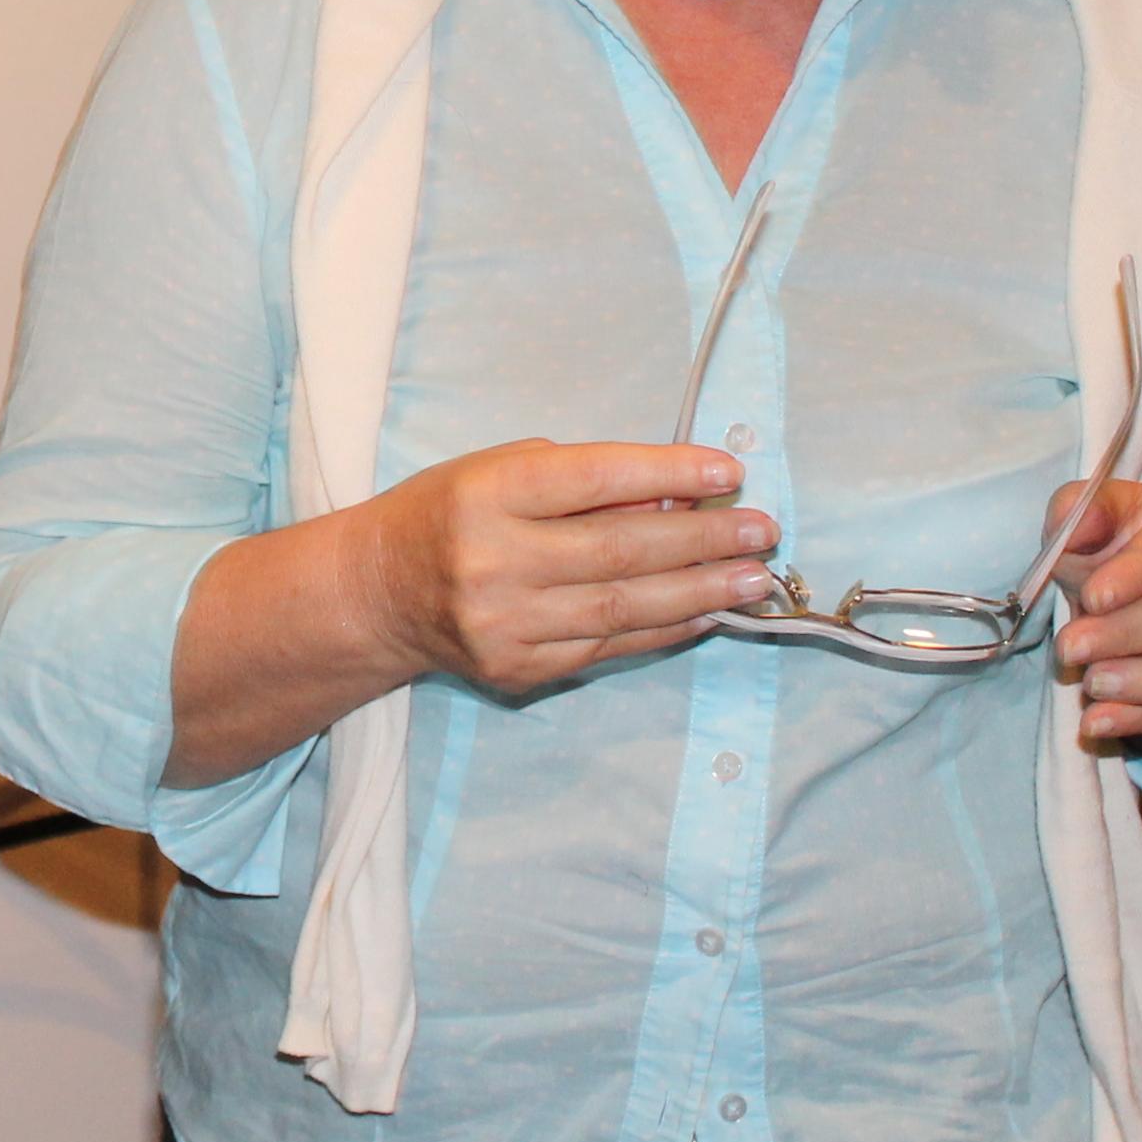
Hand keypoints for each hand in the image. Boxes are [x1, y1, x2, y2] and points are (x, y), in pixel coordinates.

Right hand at [362, 438, 780, 699]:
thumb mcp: (501, 471)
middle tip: (763, 530)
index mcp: (486, 494)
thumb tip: (677, 501)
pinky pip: (610, 648)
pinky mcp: (519, 670)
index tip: (730, 473)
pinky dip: (665, 628)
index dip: (669, 475)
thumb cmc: (448, 512)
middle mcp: (493, 561)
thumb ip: (584, 483)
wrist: (378, 592)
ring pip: (625, 608)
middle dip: (704, 539)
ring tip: (753, 576)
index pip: (594, 479)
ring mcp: (506, 625)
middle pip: (621, 549)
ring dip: (701, 590)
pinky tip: (705, 611)